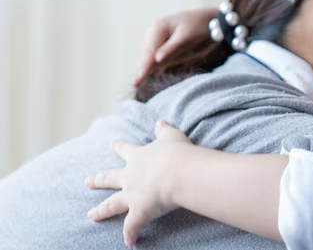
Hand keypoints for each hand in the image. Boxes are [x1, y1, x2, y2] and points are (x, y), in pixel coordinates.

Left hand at [85, 121, 192, 245]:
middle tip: (86, 181)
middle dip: (98, 180)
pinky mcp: (139, 213)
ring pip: (112, 204)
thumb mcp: (172, 137)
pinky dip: (130, 234)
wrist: (177, 172)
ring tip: (91, 215)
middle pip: (110, 178)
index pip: (126, 149)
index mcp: (139, 157)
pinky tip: (129, 241)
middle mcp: (131, 176)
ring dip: (102, 211)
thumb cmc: (177, 153)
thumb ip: (164, 131)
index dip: (119, 146)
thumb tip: (160, 122)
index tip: (112, 143)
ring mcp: (132, 196)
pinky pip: (132, 226)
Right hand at [133, 8, 217, 86]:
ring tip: (137, 81)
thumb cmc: (199, 25)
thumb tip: (157, 59)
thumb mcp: (187, 36)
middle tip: (134, 85)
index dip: (144, 66)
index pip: (149, 51)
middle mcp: (154, 29)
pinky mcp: (161, 39)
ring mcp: (156, 34)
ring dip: (143, 66)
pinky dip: (149, 62)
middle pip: (145, 52)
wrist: (209, 17)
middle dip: (140, 67)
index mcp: (158, 27)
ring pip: (147, 53)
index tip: (138, 79)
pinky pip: (152, 52)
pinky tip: (146, 71)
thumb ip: (172, 48)